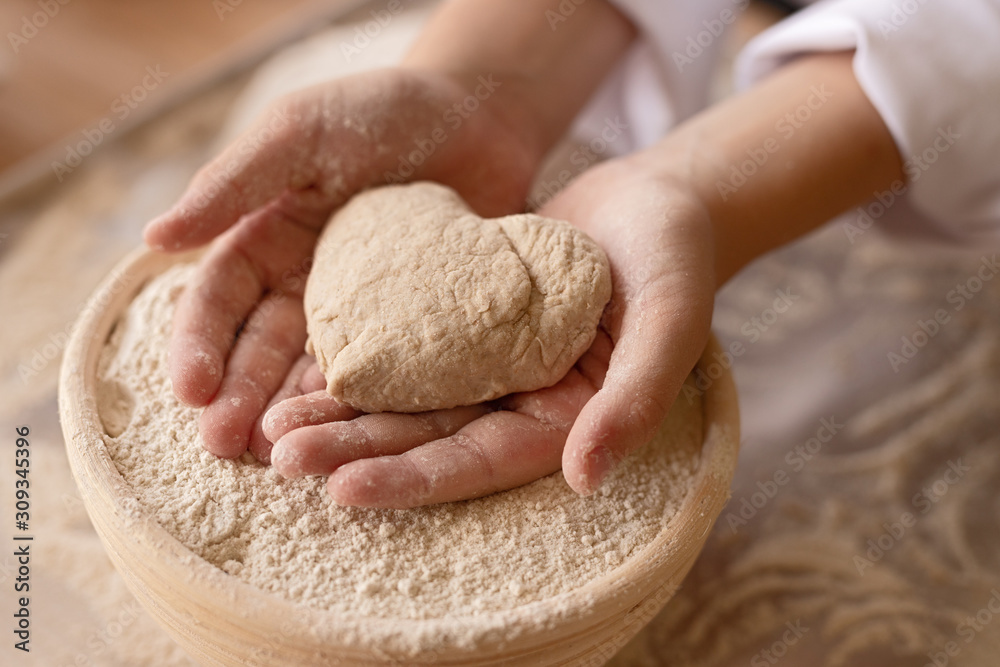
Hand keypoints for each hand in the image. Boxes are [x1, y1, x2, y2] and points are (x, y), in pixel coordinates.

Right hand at [144, 68, 537, 461]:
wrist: (479, 116)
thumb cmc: (380, 111)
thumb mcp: (300, 132)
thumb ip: (235, 182)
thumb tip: (155, 237)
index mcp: (266, 241)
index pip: (220, 300)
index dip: (201, 343)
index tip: (191, 389)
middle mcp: (305, 286)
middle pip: (263, 349)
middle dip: (240, 397)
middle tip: (224, 445)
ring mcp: (362, 313)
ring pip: (318, 371)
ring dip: (296, 414)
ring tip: (281, 457)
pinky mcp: (416, 328)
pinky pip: (391, 371)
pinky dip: (370, 403)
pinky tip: (357, 437)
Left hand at [264, 157, 715, 506]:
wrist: (656, 199)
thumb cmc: (675, 258)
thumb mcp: (671, 321)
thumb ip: (635, 398)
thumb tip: (586, 478)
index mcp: (563, 426)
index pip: (481, 465)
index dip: (413, 481)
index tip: (342, 490)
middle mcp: (517, 406)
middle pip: (427, 440)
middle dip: (354, 451)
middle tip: (280, 456)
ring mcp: (488, 367)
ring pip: (403, 397)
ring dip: (339, 411)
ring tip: (272, 422)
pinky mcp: (464, 325)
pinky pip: (404, 342)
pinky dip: (357, 352)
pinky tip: (301, 358)